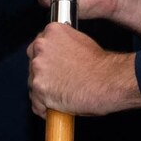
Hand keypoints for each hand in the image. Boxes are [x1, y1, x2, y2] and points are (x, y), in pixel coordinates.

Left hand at [26, 23, 140, 116]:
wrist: (109, 82)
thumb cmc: (101, 66)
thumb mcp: (82, 41)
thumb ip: (64, 44)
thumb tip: (60, 53)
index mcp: (52, 32)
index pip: (38, 46)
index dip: (47, 59)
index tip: (52, 66)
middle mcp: (41, 47)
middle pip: (32, 64)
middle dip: (43, 74)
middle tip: (58, 82)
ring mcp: (38, 68)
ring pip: (32, 84)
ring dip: (44, 92)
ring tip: (61, 96)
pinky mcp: (39, 89)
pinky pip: (36, 103)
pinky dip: (45, 108)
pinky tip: (57, 107)